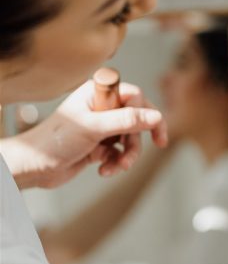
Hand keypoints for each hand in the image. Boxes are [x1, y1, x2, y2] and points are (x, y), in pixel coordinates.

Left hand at [3, 78, 167, 189]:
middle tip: (132, 159)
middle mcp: (102, 106)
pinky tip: (104, 170)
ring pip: (130, 138)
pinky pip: (120, 152)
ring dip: (126, 155)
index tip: (157, 135)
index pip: (135, 96)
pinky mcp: (100, 144)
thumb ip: (126, 120)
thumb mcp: (93, 128)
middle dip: (135, 141)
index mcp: (99, 92)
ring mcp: (102, 125)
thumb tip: (156, 116)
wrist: (35, 167)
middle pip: (137, 119)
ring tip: (115, 167)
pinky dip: (116, 162)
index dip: (148, 114)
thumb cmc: (55, 140)